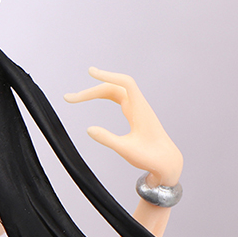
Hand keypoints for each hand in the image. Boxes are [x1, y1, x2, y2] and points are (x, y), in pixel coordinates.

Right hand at [65, 67, 182, 186]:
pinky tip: (95, 96)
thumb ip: (107, 139)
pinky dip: (104, 95)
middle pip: (113, 88)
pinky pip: (118, 97)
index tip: (91, 73)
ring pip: (114, 92)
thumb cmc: (151, 157)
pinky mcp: (135, 114)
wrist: (167, 163)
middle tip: (70, 99)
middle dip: (91, 91)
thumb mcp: (126, 151)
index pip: (125, 83)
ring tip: (76, 98)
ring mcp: (136, 108)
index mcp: (140, 110)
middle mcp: (138, 106)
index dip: (108, 75)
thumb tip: (89, 129)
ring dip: (95, 92)